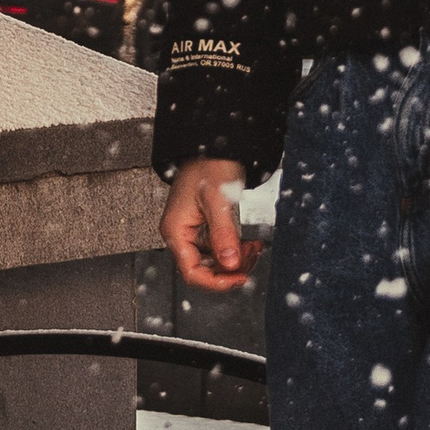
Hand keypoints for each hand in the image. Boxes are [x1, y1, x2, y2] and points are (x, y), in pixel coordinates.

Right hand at [162, 157, 259, 292]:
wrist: (215, 148)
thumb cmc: (209, 166)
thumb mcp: (217, 200)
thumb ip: (223, 234)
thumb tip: (231, 263)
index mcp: (176, 230)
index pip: (191, 271)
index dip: (215, 281)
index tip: (238, 278)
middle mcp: (182, 234)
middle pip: (203, 269)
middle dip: (229, 269)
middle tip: (250, 259)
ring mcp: (193, 232)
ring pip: (215, 261)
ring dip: (236, 260)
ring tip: (253, 248)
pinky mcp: (205, 227)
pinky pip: (220, 248)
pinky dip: (237, 249)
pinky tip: (249, 243)